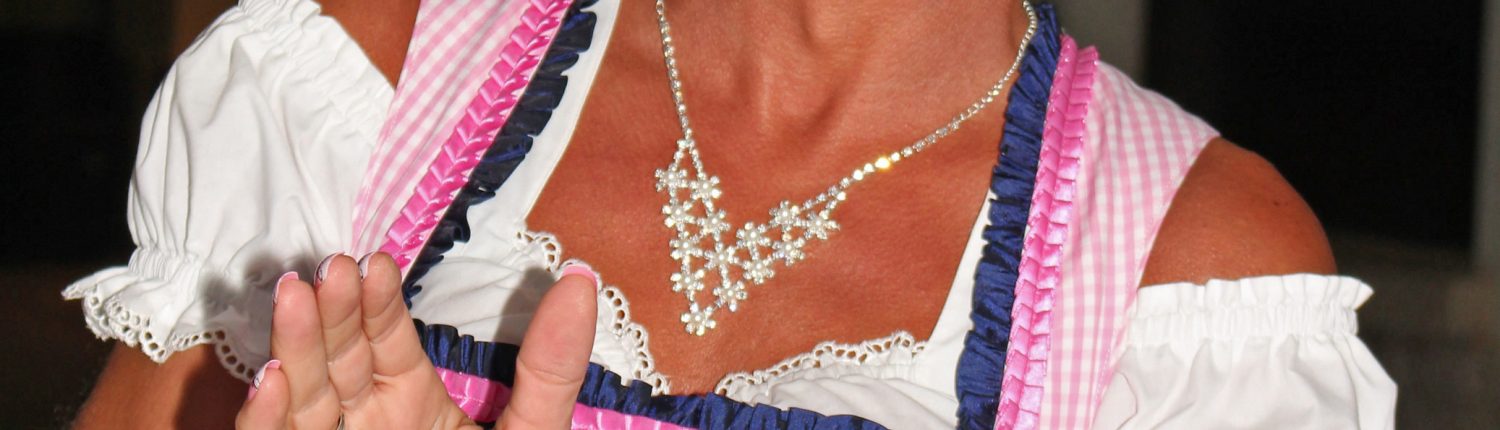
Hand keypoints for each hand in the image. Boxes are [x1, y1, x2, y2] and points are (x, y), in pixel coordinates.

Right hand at [235, 253, 598, 428]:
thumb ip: (550, 368)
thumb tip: (581, 280)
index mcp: (409, 403)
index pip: (385, 340)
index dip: (377, 302)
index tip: (376, 262)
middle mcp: (361, 424)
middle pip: (338, 359)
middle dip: (333, 315)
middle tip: (333, 269)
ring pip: (302, 398)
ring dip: (295, 348)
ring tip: (296, 295)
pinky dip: (269, 419)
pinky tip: (274, 381)